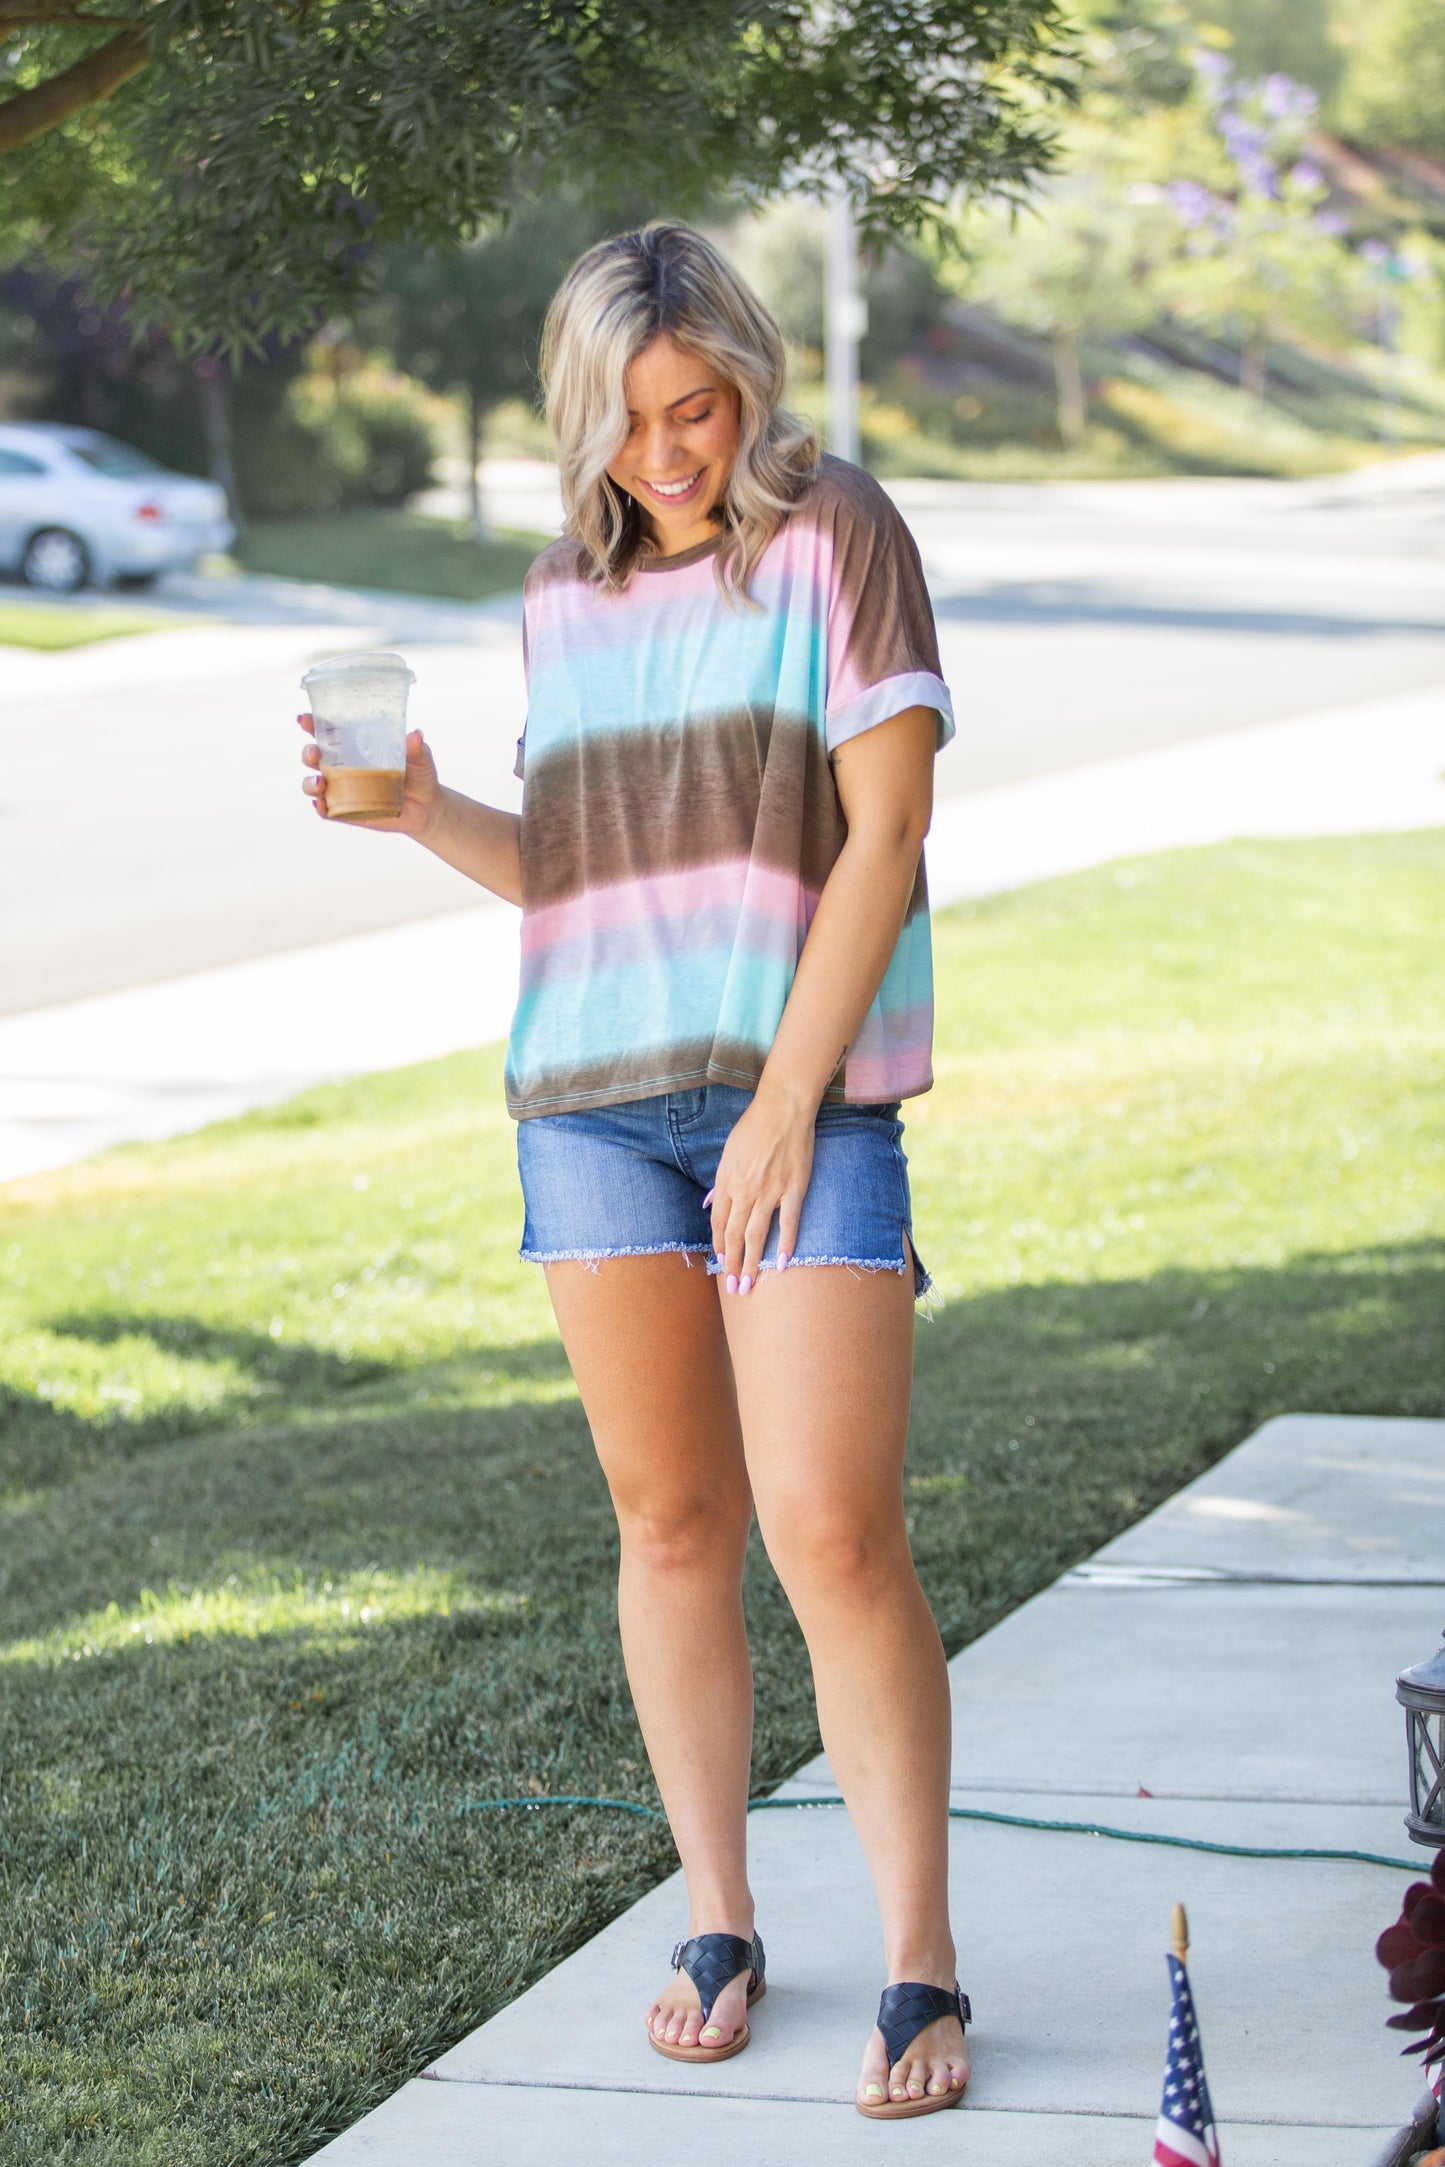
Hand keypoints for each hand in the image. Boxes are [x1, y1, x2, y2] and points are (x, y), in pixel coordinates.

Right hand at [298, 713, 443, 838]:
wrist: (427, 808)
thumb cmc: (419, 775)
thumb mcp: (421, 758)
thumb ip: (417, 747)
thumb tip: (415, 735)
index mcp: (354, 747)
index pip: (328, 732)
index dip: (312, 724)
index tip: (304, 719)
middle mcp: (343, 766)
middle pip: (313, 757)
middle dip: (308, 753)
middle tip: (316, 753)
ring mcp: (342, 790)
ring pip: (313, 784)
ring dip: (310, 783)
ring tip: (320, 783)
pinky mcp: (347, 811)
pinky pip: (327, 811)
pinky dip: (321, 808)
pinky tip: (322, 805)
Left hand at [708, 1084, 815, 1294]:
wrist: (782, 1108)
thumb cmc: (754, 1127)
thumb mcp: (728, 1153)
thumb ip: (722, 1182)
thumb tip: (712, 1203)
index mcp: (726, 1181)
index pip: (719, 1223)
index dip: (719, 1247)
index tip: (721, 1264)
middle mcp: (744, 1190)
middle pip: (734, 1236)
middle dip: (732, 1265)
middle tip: (733, 1289)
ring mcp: (769, 1191)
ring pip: (756, 1235)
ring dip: (751, 1263)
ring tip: (750, 1285)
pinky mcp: (793, 1188)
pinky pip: (788, 1223)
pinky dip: (784, 1245)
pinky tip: (780, 1264)